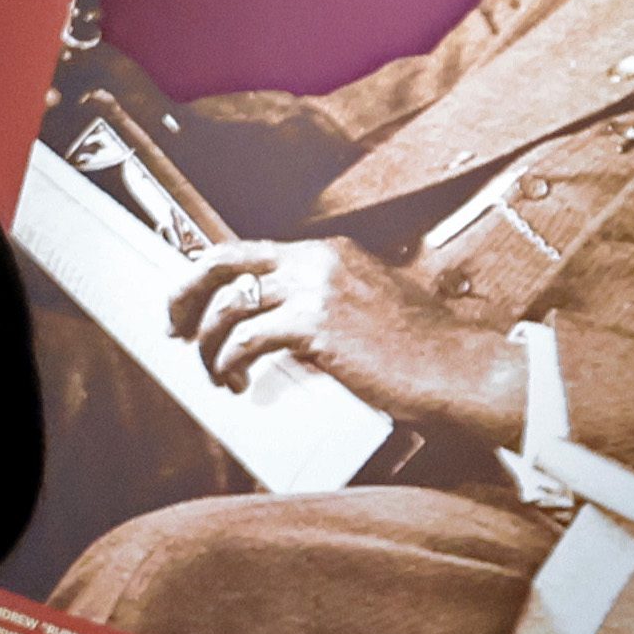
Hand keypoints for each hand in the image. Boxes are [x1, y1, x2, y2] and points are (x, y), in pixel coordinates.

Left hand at [165, 239, 520, 441]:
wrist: (459, 369)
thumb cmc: (419, 352)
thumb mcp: (366, 307)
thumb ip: (322, 305)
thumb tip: (275, 330)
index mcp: (329, 253)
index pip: (249, 251)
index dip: (208, 275)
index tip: (189, 302)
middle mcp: (319, 261)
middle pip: (223, 262)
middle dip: (185, 293)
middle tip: (174, 328)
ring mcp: (318, 289)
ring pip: (230, 306)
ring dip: (209, 345)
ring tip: (215, 374)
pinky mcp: (318, 325)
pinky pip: (248, 340)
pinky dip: (230, 363)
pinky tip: (235, 381)